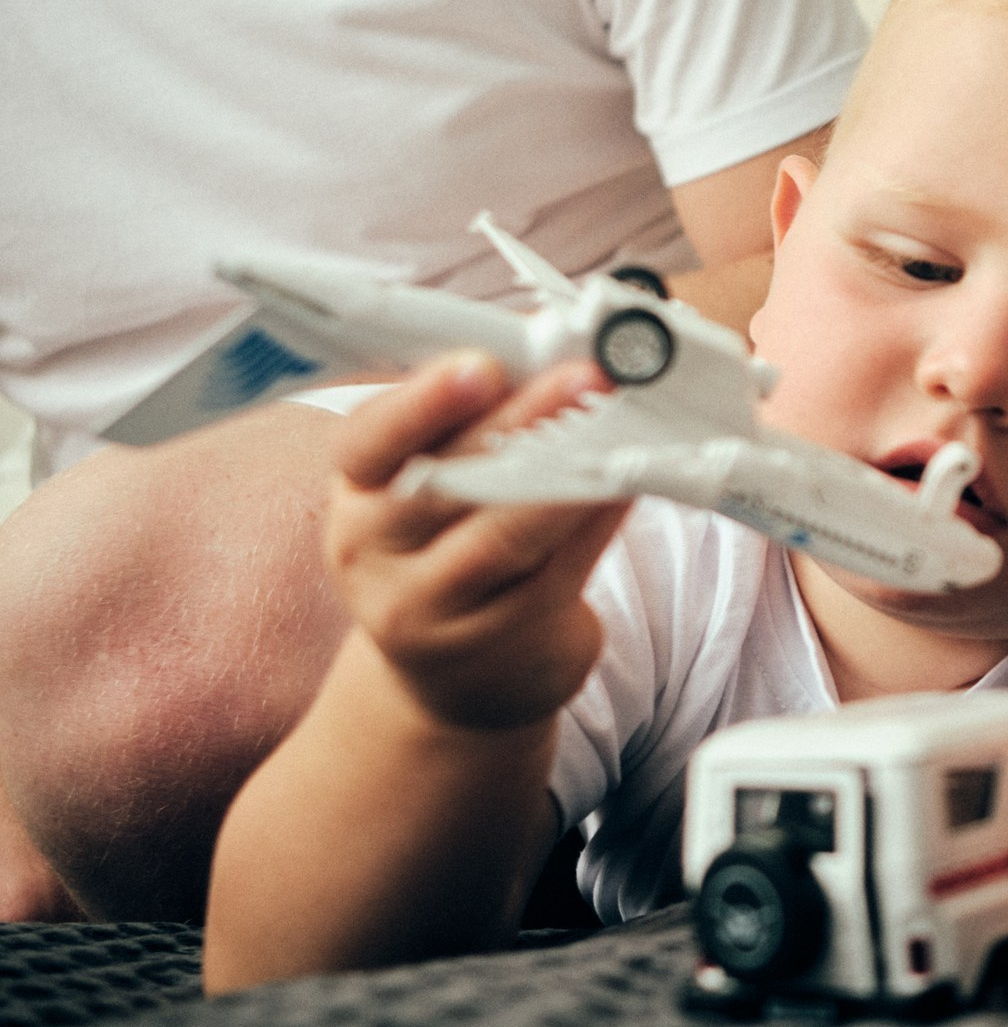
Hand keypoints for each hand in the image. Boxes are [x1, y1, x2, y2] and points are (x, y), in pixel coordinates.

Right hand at [323, 352, 629, 730]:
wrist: (459, 677)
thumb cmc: (455, 550)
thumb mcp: (439, 489)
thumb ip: (482, 428)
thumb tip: (563, 349)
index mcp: (357, 493)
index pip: (367, 441)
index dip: (421, 402)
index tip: (482, 365)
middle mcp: (377, 554)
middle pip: (446, 483)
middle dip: (520, 422)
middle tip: (585, 375)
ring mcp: (433, 608)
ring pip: (505, 535)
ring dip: (570, 473)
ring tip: (621, 424)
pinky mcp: (500, 642)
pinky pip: (558, 570)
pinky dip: (598, 518)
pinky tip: (631, 479)